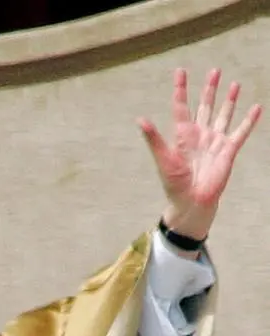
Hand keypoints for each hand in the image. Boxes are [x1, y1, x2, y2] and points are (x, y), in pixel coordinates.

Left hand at [138, 68, 260, 245]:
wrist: (191, 202)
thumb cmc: (175, 184)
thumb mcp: (163, 159)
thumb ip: (154, 139)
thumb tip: (140, 120)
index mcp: (183, 134)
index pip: (181, 106)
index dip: (180, 89)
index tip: (180, 71)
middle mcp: (200, 134)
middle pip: (206, 106)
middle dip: (210, 89)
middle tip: (214, 71)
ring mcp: (215, 141)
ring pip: (223, 115)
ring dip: (229, 100)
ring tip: (234, 83)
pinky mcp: (228, 151)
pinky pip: (241, 132)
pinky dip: (249, 120)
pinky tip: (256, 108)